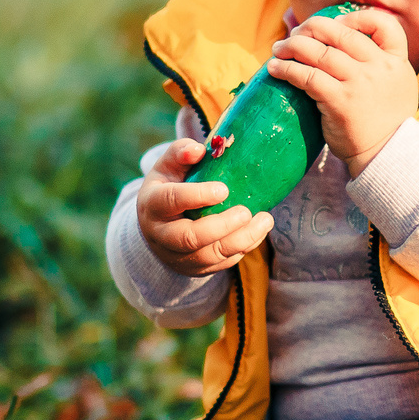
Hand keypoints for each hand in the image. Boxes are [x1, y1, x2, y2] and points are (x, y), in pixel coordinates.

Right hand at [135, 138, 272, 275]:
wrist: (157, 227)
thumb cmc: (168, 188)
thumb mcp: (167, 168)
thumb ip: (181, 153)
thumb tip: (199, 150)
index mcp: (153, 205)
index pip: (171, 201)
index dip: (197, 196)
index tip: (224, 189)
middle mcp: (162, 235)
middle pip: (190, 238)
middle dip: (221, 226)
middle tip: (246, 211)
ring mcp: (178, 256)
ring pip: (210, 255)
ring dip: (241, 240)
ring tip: (265, 220)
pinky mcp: (196, 269)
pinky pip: (222, 264)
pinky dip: (244, 248)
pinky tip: (259, 231)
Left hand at [265, 7, 417, 175]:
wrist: (386, 155)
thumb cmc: (386, 122)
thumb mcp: (397, 86)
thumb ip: (379, 65)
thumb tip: (343, 44)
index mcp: (397, 61)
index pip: (383, 24)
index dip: (357, 17)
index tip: (338, 22)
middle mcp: (380, 68)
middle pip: (341, 32)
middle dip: (312, 27)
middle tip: (295, 33)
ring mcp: (360, 83)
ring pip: (320, 52)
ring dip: (292, 46)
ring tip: (278, 49)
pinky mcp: (340, 101)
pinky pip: (308, 76)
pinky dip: (288, 69)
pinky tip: (275, 69)